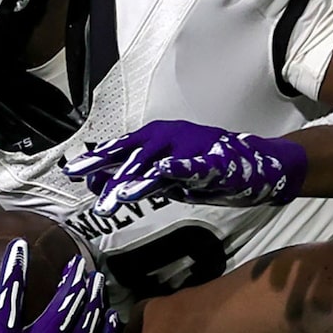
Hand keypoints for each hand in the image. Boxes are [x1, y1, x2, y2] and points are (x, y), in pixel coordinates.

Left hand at [65, 120, 308, 215]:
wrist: (258, 166)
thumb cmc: (212, 170)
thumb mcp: (171, 177)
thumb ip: (144, 180)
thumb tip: (105, 186)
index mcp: (157, 141)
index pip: (120, 151)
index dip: (97, 162)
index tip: (73, 173)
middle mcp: (169, 138)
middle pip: (131, 155)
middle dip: (107, 169)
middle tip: (84, 183)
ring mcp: (190, 147)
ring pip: (158, 163)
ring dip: (137, 178)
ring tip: (119, 194)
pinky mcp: (212, 160)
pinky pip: (192, 165)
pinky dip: (178, 168)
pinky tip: (163, 173)